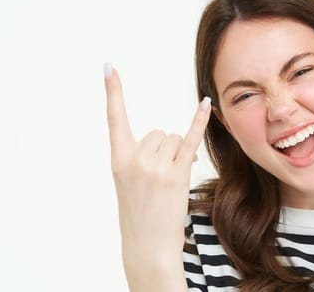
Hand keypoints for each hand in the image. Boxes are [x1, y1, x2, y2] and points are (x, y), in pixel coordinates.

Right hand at [103, 63, 210, 288]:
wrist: (147, 246)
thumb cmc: (140, 216)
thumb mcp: (129, 184)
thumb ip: (142, 158)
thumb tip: (173, 139)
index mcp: (118, 160)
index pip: (114, 119)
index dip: (112, 91)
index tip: (108, 66)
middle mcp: (134, 159)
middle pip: (157, 133)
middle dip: (163, 151)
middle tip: (160, 180)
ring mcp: (155, 167)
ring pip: (172, 139)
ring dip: (176, 155)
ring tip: (169, 183)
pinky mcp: (176, 175)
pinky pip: (189, 141)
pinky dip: (198, 122)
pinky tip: (205, 105)